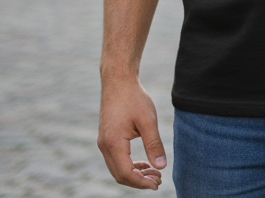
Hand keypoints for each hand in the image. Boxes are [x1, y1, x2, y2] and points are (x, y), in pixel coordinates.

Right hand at [98, 76, 166, 190]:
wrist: (118, 81)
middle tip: (158, 180)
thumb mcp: (148, 121)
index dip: (142, 182)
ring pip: (117, 169)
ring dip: (134, 174)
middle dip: (139, 181)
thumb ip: (154, 144)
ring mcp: (103, 143)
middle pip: (120, 175)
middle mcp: (104, 146)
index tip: (157, 183)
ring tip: (154, 173)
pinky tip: (144, 163)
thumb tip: (161, 166)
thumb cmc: (134, 98)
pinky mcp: (106, 139)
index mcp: (114, 143)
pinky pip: (115, 160)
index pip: (126, 173)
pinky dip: (129, 166)